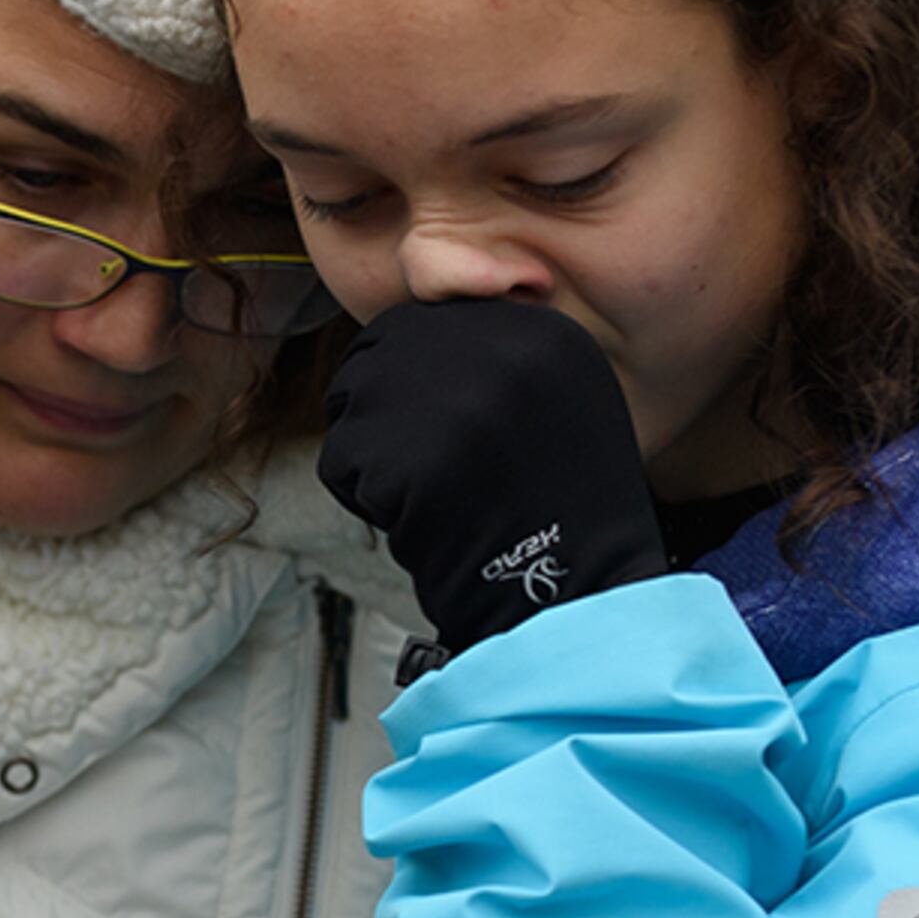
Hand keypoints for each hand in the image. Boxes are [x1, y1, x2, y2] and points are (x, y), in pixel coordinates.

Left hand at [319, 299, 664, 659]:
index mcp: (537, 330)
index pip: (427, 323)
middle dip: (385, 412)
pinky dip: (369, 502)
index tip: (458, 435)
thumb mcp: (562, 401)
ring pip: (353, 406)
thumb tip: (421, 317)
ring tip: (438, 496)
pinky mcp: (403, 453)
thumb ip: (499, 352)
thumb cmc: (563, 515)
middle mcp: (492, 346)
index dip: (421, 385)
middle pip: (379, 353)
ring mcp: (444, 399)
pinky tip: (425, 523)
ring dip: (377, 456)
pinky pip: (344, 464)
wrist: (574, 600)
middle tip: (432, 469)